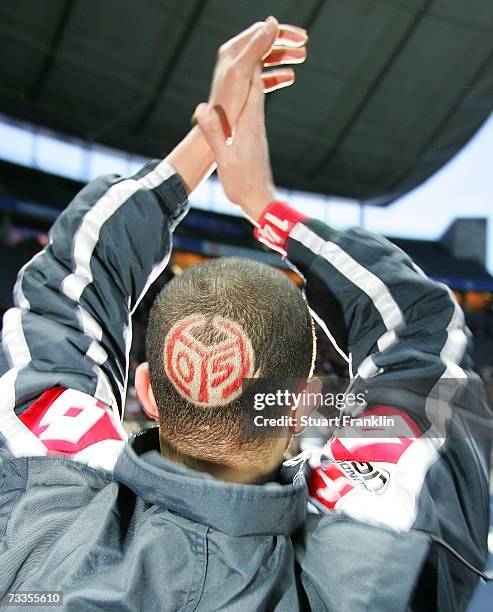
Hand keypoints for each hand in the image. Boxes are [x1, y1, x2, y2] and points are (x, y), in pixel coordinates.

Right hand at [166, 18, 305, 194]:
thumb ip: (213, 133)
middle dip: (255, 60)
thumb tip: (201, 108)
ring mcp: (258, 131)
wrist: (262, 202)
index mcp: (248, 123)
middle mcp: (256, 123)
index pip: (253, 83)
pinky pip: (254, 110)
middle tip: (252, 37)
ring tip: (249, 60)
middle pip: (257, 84)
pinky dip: (250, 96)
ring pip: (257, 96)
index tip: (256, 36)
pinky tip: (243, 97)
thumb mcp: (223, 159)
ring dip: (253, 77)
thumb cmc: (242, 183)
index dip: (254, 58)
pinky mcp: (256, 140)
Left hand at [204, 17, 306, 134]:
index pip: (260, 31)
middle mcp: (234, 60)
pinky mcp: (244, 90)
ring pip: (266, 59)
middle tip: (305, 44)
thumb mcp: (242, 72)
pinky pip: (264, 77)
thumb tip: (273, 23)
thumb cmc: (227, 106)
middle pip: (264, 43)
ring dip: (284, 56)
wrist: (218, 134)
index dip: (282, 32)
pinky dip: (278, 74)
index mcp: (232, 52)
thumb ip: (257, 47)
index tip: (302, 38)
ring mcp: (240, 75)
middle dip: (285, 42)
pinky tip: (290, 76)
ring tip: (302, 57)